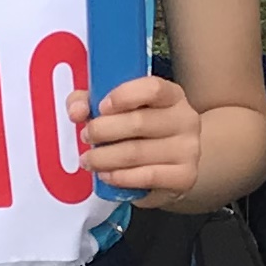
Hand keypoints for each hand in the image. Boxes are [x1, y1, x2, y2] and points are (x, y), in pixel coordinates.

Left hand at [73, 77, 202, 198]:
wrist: (173, 165)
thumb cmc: (140, 132)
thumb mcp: (116, 109)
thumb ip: (89, 101)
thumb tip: (76, 111)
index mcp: (171, 94)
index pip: (152, 88)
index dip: (123, 96)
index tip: (100, 108)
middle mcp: (186, 119)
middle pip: (139, 122)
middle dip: (102, 130)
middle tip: (85, 137)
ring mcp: (189, 149)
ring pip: (137, 153)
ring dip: (104, 158)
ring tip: (88, 160)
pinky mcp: (185, 176)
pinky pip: (147, 177)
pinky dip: (120, 177)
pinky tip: (106, 175)